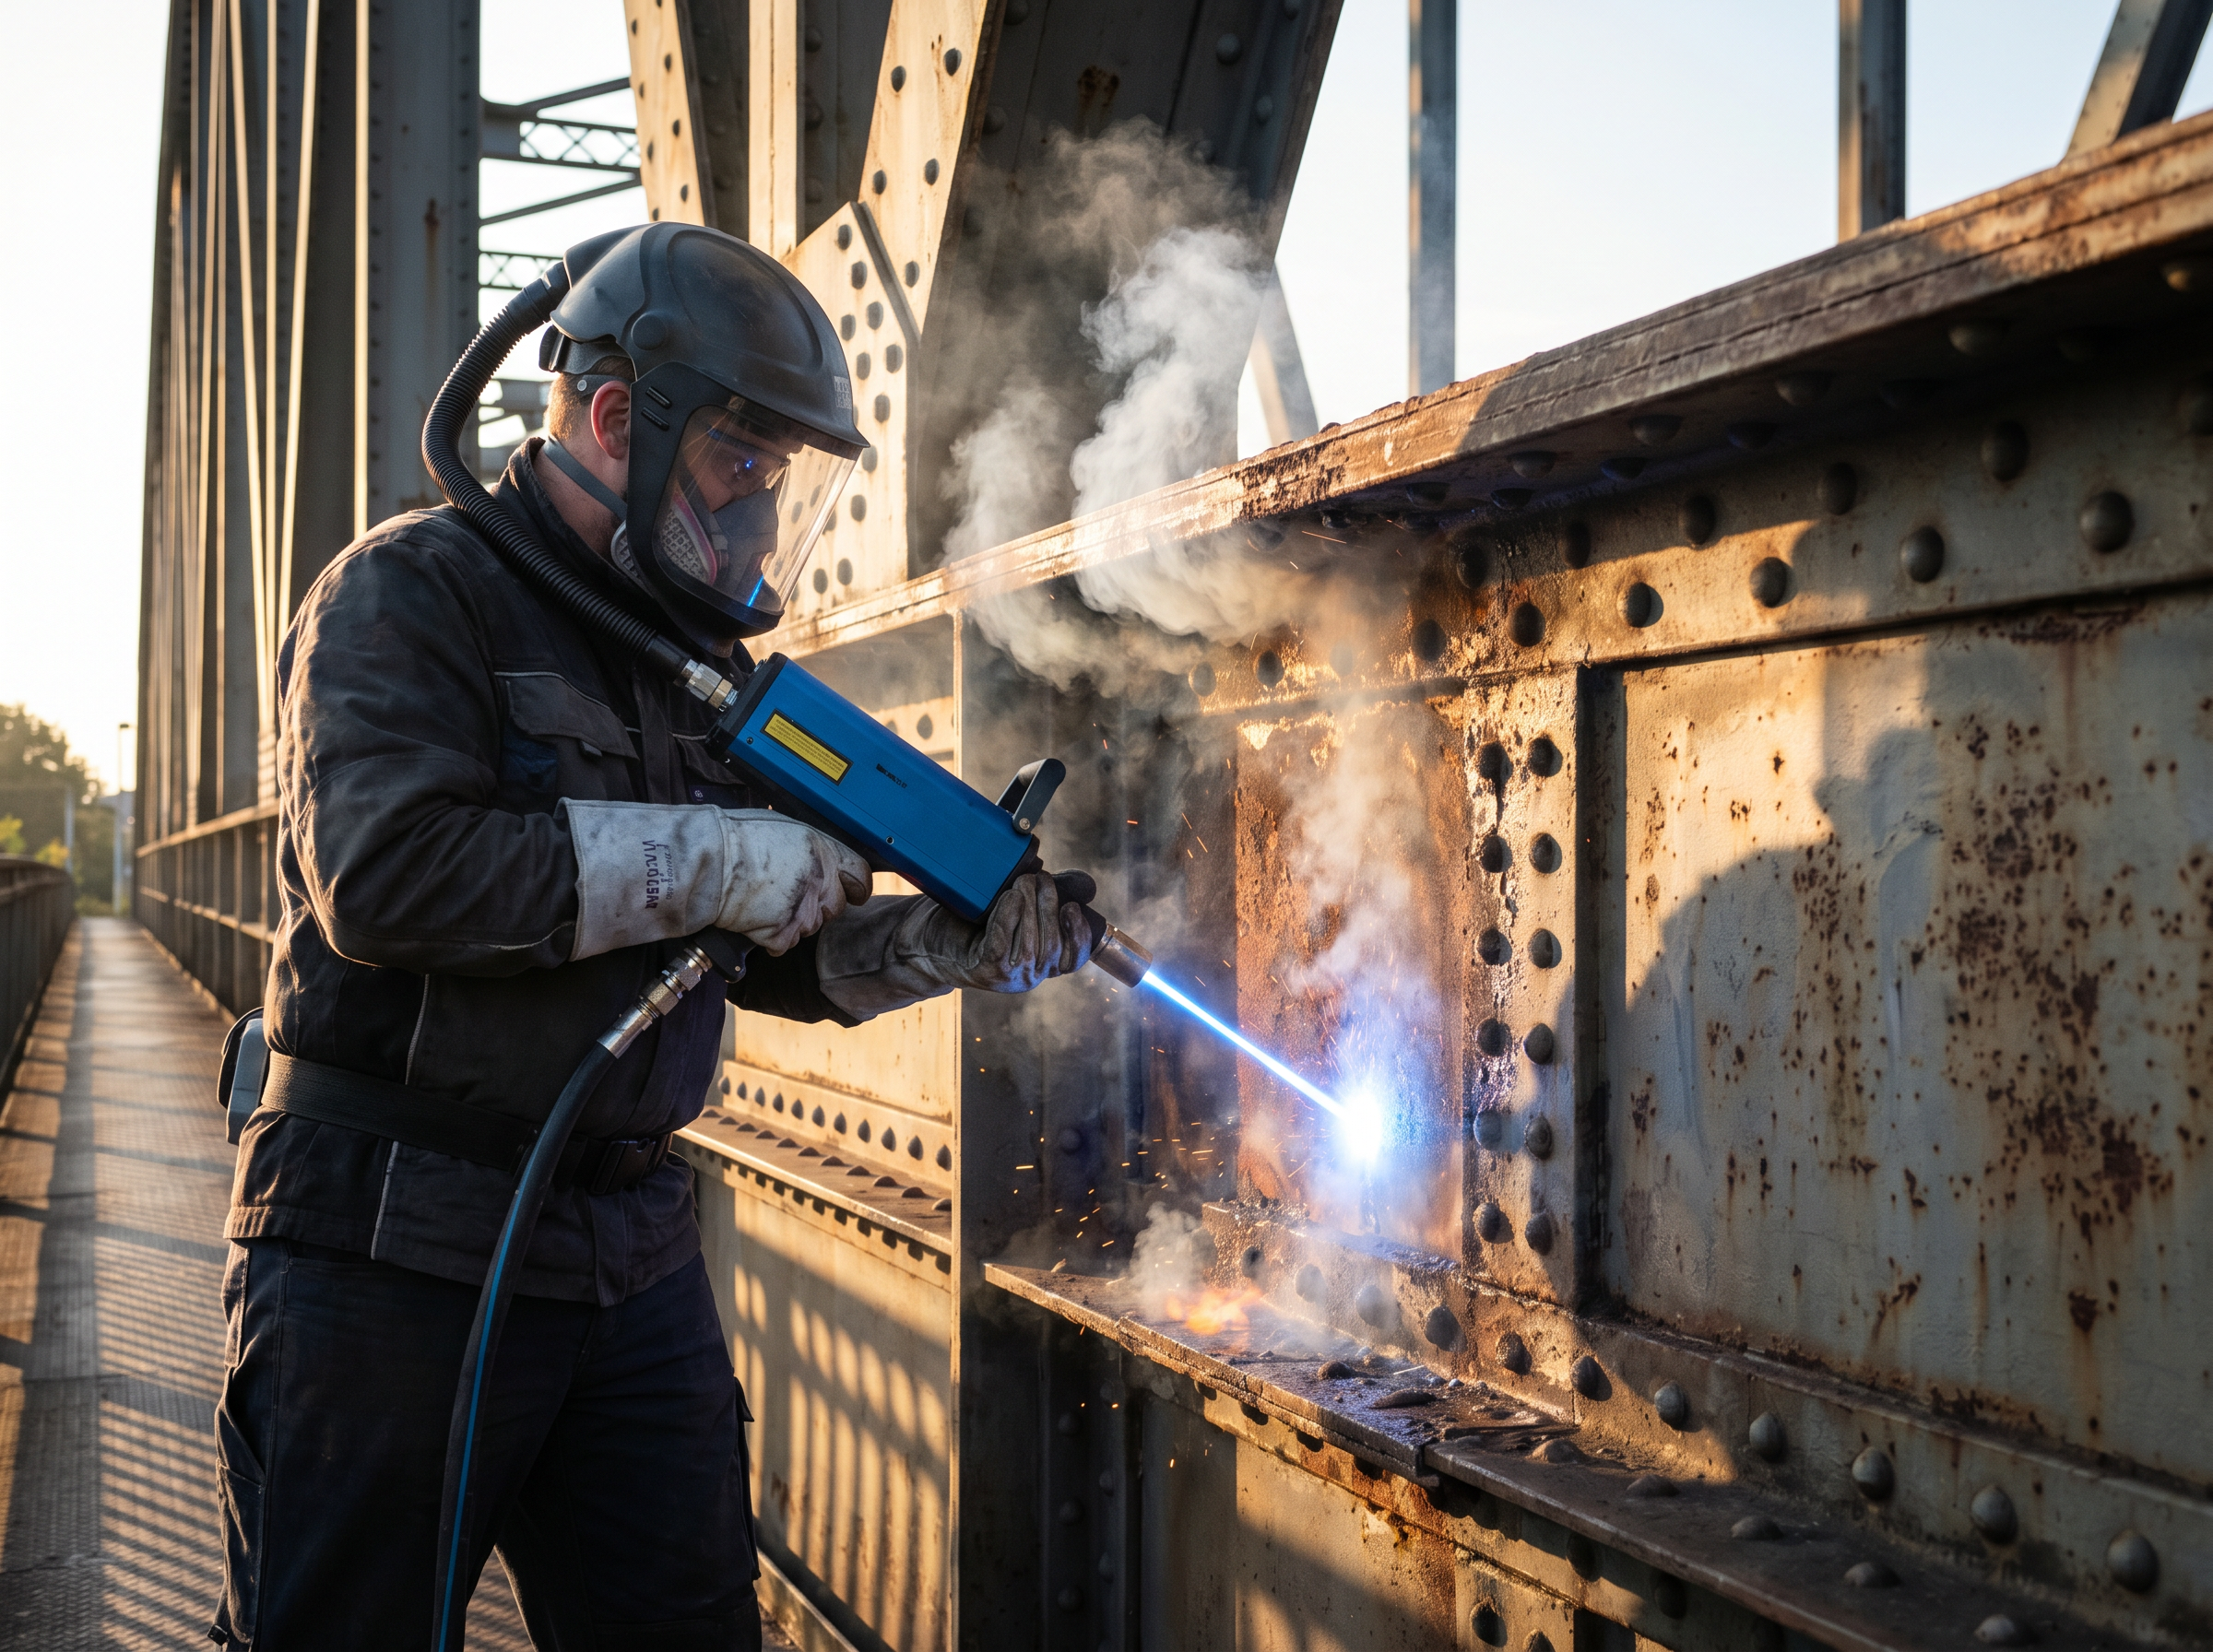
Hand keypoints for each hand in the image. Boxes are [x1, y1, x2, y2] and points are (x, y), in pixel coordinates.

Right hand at [566, 800, 869, 960]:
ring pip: (810, 927)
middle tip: (786, 898)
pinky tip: (752, 919)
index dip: (857, 885)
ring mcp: (803, 907)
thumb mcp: (779, 828)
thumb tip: (815, 855)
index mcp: (821, 847)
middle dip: (816, 906)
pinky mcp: (783, 932)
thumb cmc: (729, 839)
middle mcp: (819, 877)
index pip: (860, 873)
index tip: (856, 892)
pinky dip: (769, 938)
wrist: (703, 863)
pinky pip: (784, 943)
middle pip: (835, 906)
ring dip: (791, 922)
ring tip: (762, 904)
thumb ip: (806, 846)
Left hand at [946, 869, 1098, 989]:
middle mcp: (1028, 976)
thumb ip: (1051, 896)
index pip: (1073, 959)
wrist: (926, 937)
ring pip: (1030, 946)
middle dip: (1049, 907)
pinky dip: (1008, 917)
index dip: (1079, 935)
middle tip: (1039, 877)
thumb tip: (1090, 887)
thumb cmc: (972, 920)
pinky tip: (1009, 898)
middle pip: (1053, 946)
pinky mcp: (984, 972)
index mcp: (1041, 964)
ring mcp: (1007, 978)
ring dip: (1030, 907)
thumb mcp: (1018, 906)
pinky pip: (1002, 944)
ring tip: (1023, 880)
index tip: (1072, 907)